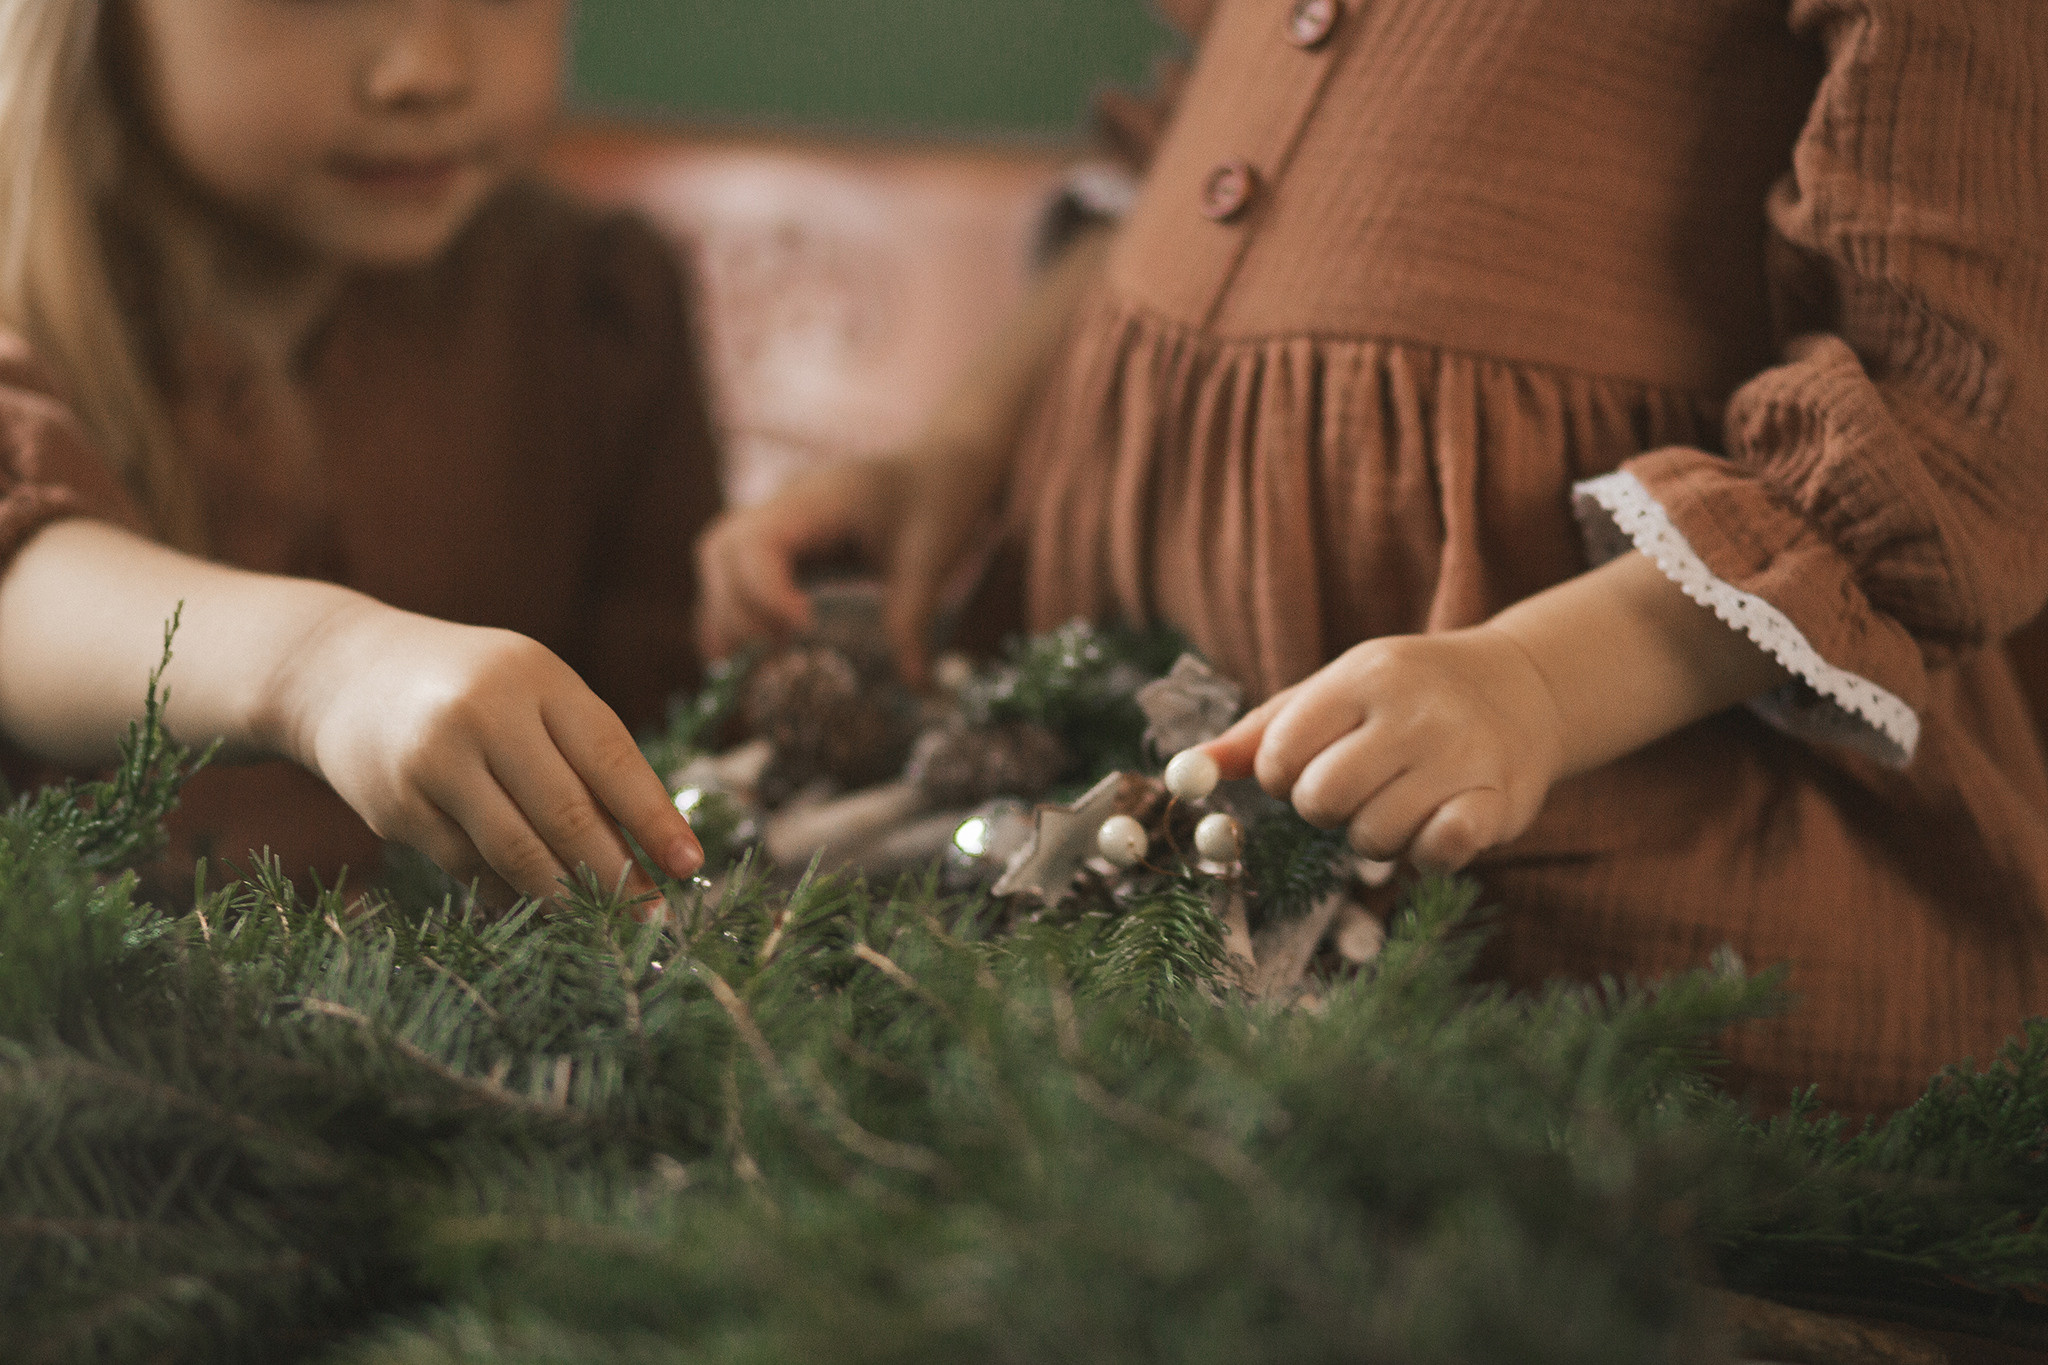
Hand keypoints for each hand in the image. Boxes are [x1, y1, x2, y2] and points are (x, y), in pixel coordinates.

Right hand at [270, 598, 702, 909]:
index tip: (691, 865)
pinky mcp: (396, 805)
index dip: (654, 818)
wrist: (345, 671)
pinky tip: (537, 907)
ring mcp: (434, 760)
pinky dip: (509, 894)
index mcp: (537, 678)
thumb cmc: (473, 689)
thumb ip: (585, 756)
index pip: (611, 756)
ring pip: (516, 850)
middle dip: (615, 874)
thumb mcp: (533, 694)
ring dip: (566, 896)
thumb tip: (649, 847)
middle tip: (650, 915)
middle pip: (567, 812)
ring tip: (600, 922)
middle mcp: (485, 713)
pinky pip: (468, 866)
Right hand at [694, 444, 1002, 685]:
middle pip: (721, 552)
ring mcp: (778, 521)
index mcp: (818, 500)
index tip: (804, 628)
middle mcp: (785, 506)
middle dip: (735, 608)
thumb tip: (914, 685)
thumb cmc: (938, 501)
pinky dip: (735, 611)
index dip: (765, 592)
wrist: (943, 466)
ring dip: (727, 613)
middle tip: (776, 651)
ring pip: (720, 562)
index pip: (758, 542)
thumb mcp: (932, 558)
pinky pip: (736, 572)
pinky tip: (756, 651)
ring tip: (760, 660)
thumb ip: (914, 618)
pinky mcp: (782, 542)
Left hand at [1203, 627, 1568, 870]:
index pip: (1282, 752)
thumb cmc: (1406, 695)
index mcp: (1363, 677)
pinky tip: (1435, 825)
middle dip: (1323, 810)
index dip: (1282, 776)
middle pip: (1321, 799)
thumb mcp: (1336, 690)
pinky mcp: (1499, 801)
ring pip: (1374, 836)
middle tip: (1353, 792)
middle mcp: (1413, 713)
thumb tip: (1190, 768)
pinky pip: (1441, 851)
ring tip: (1397, 804)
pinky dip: (1426, 853)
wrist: (1524, 687)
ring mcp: (1461, 757)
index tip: (1307, 769)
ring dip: (1374, 837)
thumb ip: (1263, 731)